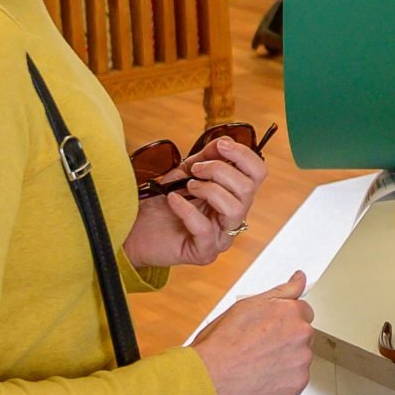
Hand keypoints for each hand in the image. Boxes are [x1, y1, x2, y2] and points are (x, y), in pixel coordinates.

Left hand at [123, 135, 269, 268]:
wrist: (137, 228)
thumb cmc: (164, 202)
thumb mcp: (186, 172)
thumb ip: (207, 157)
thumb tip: (225, 141)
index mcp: (234, 195)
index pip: (257, 173)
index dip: (244, 156)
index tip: (222, 146)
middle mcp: (233, 217)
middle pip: (248, 188)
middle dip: (219, 171)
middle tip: (195, 170)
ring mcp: (221, 237)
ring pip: (235, 209)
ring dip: (209, 190)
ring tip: (188, 186)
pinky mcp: (204, 253)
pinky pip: (205, 229)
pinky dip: (187, 210)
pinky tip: (173, 200)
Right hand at [190, 271, 314, 394]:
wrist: (208, 378)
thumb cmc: (221, 343)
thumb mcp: (247, 305)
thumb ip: (281, 291)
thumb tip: (299, 278)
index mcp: (290, 312)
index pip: (304, 311)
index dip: (285, 319)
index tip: (272, 327)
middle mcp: (301, 335)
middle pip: (303, 334)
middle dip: (286, 339)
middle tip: (259, 346)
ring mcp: (301, 361)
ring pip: (300, 357)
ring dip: (286, 359)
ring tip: (258, 363)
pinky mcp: (297, 384)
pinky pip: (295, 379)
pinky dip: (283, 379)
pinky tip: (262, 376)